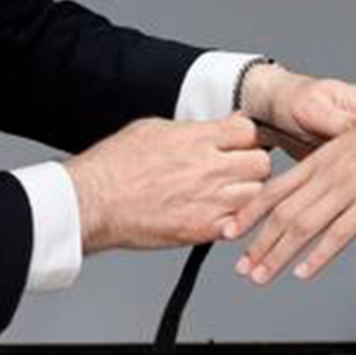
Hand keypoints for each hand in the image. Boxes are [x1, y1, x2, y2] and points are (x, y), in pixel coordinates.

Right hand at [65, 115, 269, 254]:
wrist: (94, 202)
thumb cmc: (114, 166)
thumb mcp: (154, 128)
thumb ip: (194, 129)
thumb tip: (218, 125)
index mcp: (198, 138)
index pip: (250, 130)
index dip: (248, 137)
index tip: (242, 143)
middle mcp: (209, 167)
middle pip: (261, 163)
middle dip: (252, 165)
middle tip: (237, 170)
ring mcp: (209, 200)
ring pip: (256, 194)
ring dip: (246, 194)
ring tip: (226, 194)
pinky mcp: (202, 229)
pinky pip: (238, 224)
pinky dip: (233, 221)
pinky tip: (217, 215)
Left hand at [226, 67, 355, 281]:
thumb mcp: (347, 145)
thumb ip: (328, 167)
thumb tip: (314, 187)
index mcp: (319, 160)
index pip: (273, 190)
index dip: (249, 213)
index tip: (231, 231)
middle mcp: (326, 175)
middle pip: (281, 214)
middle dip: (257, 244)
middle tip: (241, 267)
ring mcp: (347, 190)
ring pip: (302, 227)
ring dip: (277, 255)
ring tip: (261, 276)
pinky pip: (338, 234)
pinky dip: (317, 256)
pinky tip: (303, 272)